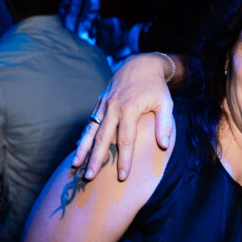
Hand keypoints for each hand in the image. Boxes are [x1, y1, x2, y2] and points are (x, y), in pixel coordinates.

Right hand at [72, 53, 174, 180]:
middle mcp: (113, 107)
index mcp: (130, 108)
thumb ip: (165, 124)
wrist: (140, 64)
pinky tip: (78, 149)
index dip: (124, 159)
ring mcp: (104, 105)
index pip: (126, 139)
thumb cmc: (155, 87)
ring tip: (75, 165)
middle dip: (96, 158)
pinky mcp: (99, 103)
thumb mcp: (166, 103)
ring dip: (83, 149)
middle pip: (103, 138)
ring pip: (91, 130)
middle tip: (90, 177)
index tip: (123, 176)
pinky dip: (83, 136)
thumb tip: (164, 145)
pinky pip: (90, 122)